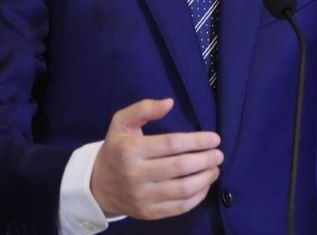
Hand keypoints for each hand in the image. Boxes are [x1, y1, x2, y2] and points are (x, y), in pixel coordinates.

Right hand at [89, 98, 223, 219]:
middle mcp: (135, 175)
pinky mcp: (148, 212)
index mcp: (130, 150)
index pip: (171, 144)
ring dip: (205, 178)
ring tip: (215, 169)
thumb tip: (169, 103)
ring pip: (183, 189)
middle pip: (180, 167)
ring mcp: (142, 196)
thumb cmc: (116, 149)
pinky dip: (197, 196)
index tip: (215, 139)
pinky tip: (204, 185)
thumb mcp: (121, 122)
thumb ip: (144, 109)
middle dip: (206, 159)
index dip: (197, 141)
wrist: (98, 186)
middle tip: (218, 155)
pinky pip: (179, 207)